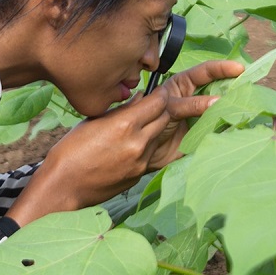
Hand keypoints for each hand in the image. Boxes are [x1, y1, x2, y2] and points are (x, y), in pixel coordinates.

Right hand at [4, 60, 243, 226]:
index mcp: (123, 123)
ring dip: (178, 126)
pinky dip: (164, 144)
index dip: (173, 93)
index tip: (183, 87)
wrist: (62, 187)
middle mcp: (137, 142)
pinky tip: (175, 141)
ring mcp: (141, 161)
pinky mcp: (140, 174)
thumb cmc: (70, 152)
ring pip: (167, 135)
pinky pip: (159, 154)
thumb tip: (141, 102)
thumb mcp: (94, 122)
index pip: (160, 101)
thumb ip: (121, 112)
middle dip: (186, 106)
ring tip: (198, 116)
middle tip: (213, 98)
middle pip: (170, 117)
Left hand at [152, 59, 245, 154]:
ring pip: (221, 107)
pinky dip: (229, 125)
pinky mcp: (206, 131)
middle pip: (218, 88)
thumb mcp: (169, 108)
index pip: (205, 71)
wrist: (146, 150)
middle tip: (250, 86)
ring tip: (248, 105)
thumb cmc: (151, 121)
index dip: (222, 68)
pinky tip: (239, 123)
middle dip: (233, 86)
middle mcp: (195, 97)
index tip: (239, 68)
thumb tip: (218, 101)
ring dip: (233, 106)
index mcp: (184, 84)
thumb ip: (191, 104)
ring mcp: (202, 114)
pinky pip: (219, 126)